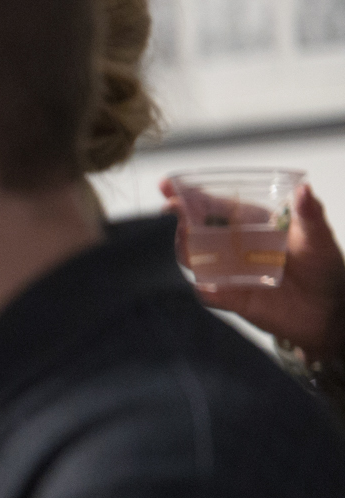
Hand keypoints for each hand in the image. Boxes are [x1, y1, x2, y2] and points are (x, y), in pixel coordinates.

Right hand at [167, 180, 344, 360]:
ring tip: (187, 241)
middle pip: (198, 230)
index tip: (169, 185)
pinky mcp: (231, 298)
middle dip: (181, 218)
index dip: (192, 195)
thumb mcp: (320, 238)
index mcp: (252, 225)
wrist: (329, 312)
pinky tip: (208, 285)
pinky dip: (206, 288)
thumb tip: (304, 190)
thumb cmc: (325, 270)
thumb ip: (310, 215)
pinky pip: (209, 292)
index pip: (216, 205)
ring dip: (187, 250)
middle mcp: (235, 247)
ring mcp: (230, 272)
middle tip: (172, 210)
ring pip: (196, 259)